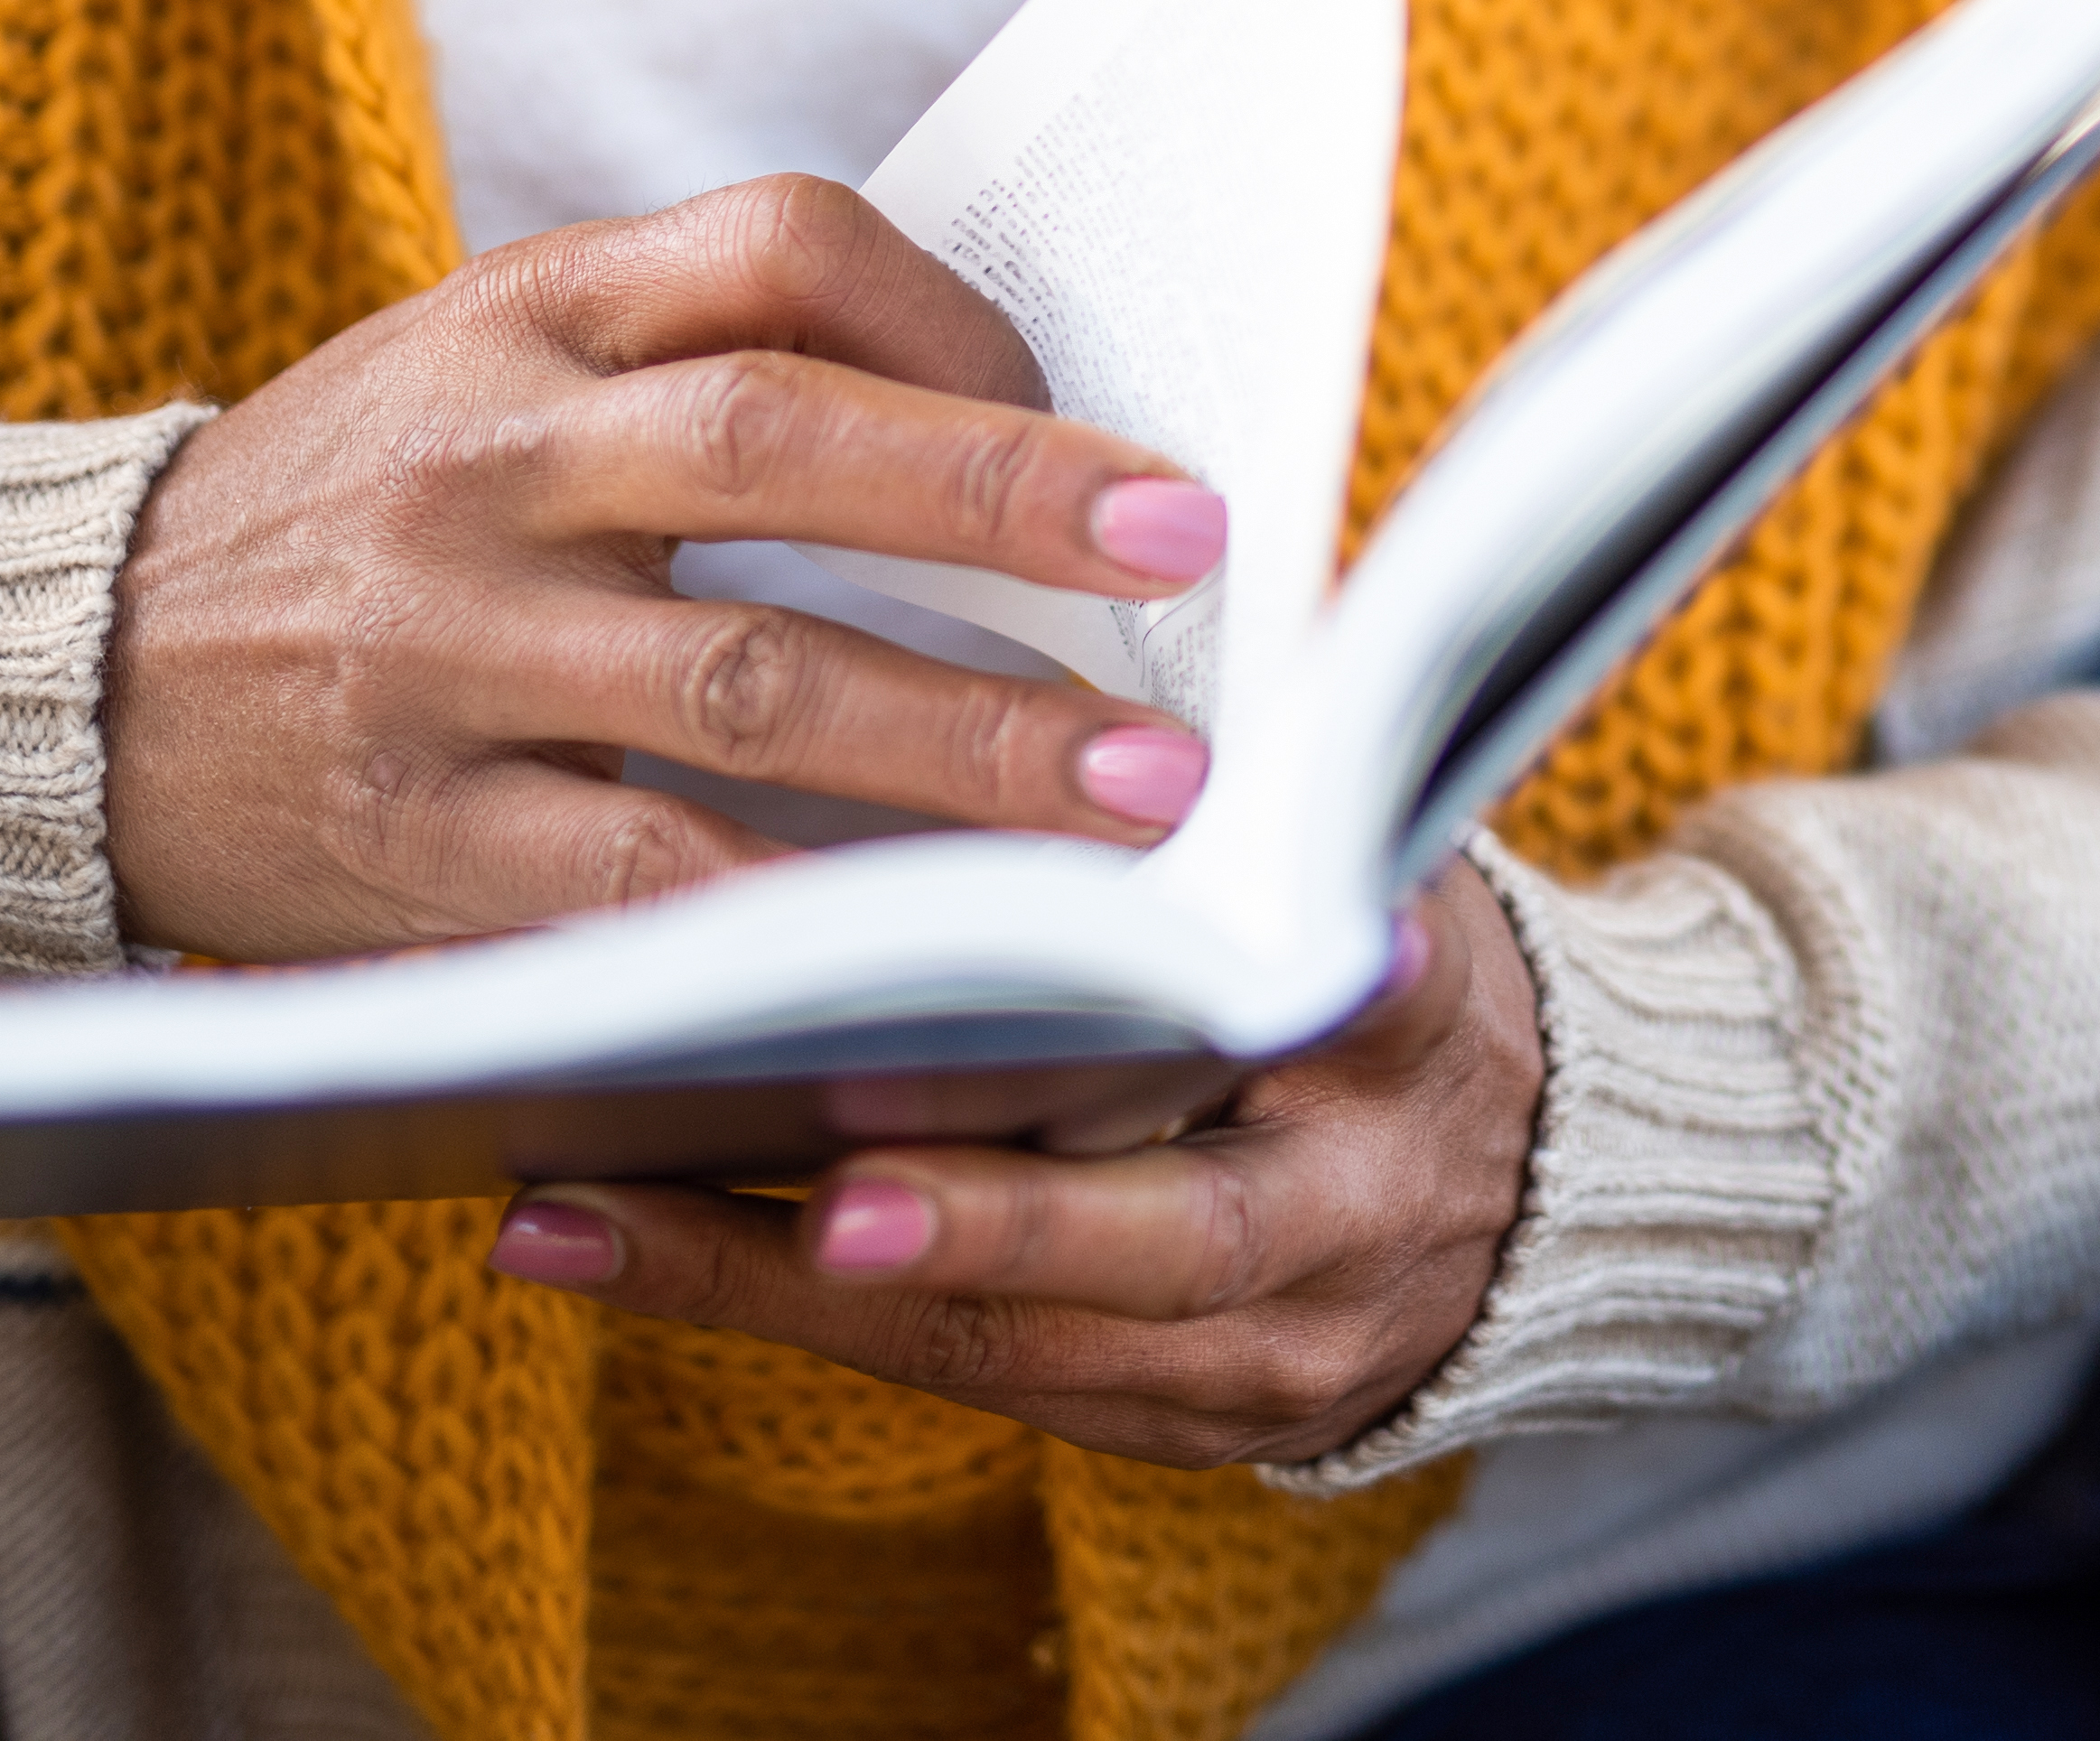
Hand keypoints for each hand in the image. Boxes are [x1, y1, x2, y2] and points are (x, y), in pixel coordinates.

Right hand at [98, 175, 1231, 961]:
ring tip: (1138, 796)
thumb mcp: (479, 367)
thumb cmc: (346, 514)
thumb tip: (1008, 432)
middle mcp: (484, 461)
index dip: (955, 321)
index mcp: (521, 315)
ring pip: (740, 683)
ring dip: (962, 744)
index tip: (1097, 419)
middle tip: (1189, 550)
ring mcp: (442, 651)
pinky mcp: (411, 836)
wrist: (44, 673)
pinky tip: (946, 961)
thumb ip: (688, 372)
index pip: (777, 246)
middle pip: (776, 442)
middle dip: (1002, 499)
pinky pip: (639, 882)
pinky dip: (804, 923)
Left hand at [480, 856, 1544, 1467]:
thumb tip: (1101, 676)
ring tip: (578, 1211)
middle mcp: (1352, 1214)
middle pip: (1157, 1237)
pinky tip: (612, 1244)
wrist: (1521, 1182)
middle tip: (773, 1186)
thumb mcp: (1384, 856)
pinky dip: (775, 1308)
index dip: (1201, 1010)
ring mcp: (1265, 1349)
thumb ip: (1271, 797)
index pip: (1340, 1012)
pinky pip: (955, 1380)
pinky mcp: (1176, 1422)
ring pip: (1012, 1341)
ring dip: (772, 1278)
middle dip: (968, 1221)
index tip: (1107, 962)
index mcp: (1419, 1030)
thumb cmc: (1387, 955)